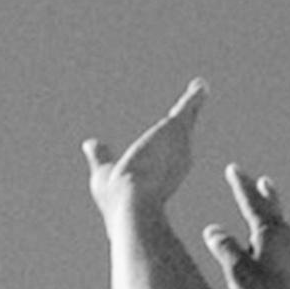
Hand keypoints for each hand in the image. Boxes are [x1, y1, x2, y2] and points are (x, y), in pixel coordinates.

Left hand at [82, 79, 204, 213]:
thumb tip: (89, 144)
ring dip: (192, 103)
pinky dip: (192, 98)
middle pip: (181, 135)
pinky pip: (186, 108)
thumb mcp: (104, 173)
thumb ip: (101, 156)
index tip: (167, 140)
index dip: (167, 146)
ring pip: (186, 120)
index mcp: (159, 175)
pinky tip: (199, 86)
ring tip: (200, 87)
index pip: (164, 155)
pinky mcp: (175, 128)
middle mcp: (174, 162)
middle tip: (196, 102)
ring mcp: (178, 145)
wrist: (133, 202)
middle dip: (188, 119)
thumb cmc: (118, 198)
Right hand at [205, 165, 289, 288]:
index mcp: (269, 232)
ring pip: (280, 220)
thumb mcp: (237, 271)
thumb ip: (224, 247)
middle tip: (259, 179)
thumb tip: (212, 230)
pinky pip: (284, 236)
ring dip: (271, 205)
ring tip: (268, 194)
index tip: (233, 168)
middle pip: (271, 206)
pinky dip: (275, 227)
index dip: (240, 184)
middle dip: (261, 191)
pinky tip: (274, 238)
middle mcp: (285, 235)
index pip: (251, 202)